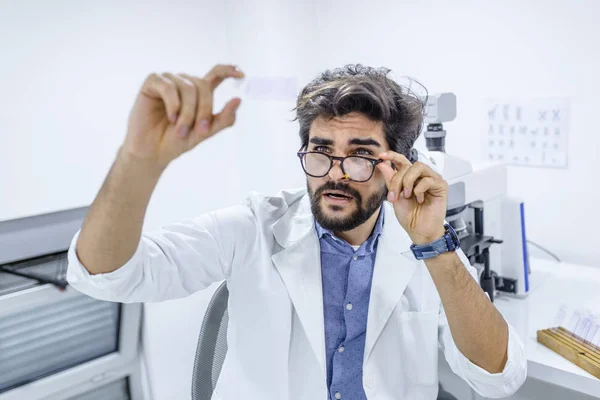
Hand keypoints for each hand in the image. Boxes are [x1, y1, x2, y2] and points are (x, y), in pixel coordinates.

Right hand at [122, 64, 244, 168]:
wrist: (152, 152)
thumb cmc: (176, 141)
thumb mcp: (205, 132)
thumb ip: (223, 119)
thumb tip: (238, 100)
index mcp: (198, 93)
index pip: (215, 74)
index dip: (228, 71)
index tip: (241, 74)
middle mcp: (184, 84)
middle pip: (203, 85)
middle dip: (204, 109)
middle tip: (199, 130)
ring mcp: (168, 81)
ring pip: (188, 88)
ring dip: (187, 112)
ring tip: (180, 129)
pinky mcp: (153, 83)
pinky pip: (169, 87)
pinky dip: (173, 104)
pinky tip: (171, 117)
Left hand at [376, 151, 447, 243]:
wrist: (419, 231)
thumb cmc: (409, 216)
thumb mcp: (395, 196)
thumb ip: (390, 180)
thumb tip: (382, 164)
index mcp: (410, 177)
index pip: (402, 161)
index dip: (392, 156)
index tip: (381, 155)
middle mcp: (422, 176)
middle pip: (407, 165)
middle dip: (397, 180)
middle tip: (393, 196)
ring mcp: (432, 179)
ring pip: (418, 167)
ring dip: (408, 181)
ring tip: (407, 195)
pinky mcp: (441, 185)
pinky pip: (428, 179)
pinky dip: (419, 189)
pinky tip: (419, 199)